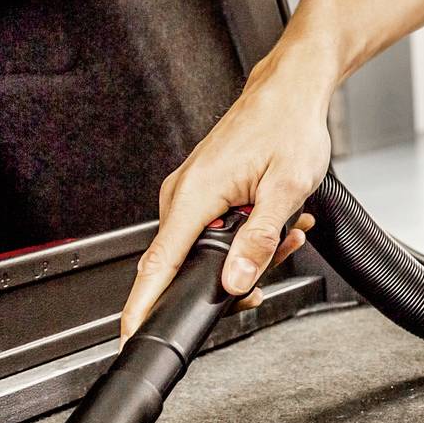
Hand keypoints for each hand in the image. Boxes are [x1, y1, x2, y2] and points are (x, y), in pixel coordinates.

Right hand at [120, 71, 329, 341]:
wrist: (290, 89)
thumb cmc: (288, 125)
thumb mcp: (287, 188)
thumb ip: (260, 239)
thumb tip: (237, 279)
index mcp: (195, 194)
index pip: (159, 264)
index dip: (144, 304)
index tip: (133, 333)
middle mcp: (182, 194)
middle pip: (187, 263)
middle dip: (232, 274)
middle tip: (275, 260)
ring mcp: (190, 192)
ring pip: (206, 247)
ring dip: (246, 249)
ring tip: (288, 230)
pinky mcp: (202, 190)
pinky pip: (212, 227)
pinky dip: (243, 232)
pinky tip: (275, 220)